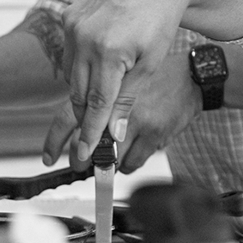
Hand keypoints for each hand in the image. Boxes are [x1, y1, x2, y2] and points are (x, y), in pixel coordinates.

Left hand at [42, 54, 199, 172]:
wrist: (193, 77)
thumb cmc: (158, 79)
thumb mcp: (125, 83)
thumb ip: (103, 103)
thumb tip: (82, 131)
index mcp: (105, 93)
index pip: (69, 117)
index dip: (55, 140)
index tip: (49, 157)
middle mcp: (117, 107)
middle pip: (88, 145)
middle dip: (84, 161)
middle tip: (83, 165)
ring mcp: (136, 121)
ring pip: (111, 159)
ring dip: (113, 161)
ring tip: (122, 150)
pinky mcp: (155, 133)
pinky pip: (133, 163)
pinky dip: (131, 162)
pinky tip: (139, 149)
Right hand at [61, 0, 197, 160]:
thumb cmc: (160, 22)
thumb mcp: (150, 64)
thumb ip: (127, 99)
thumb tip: (113, 133)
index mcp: (109, 52)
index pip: (95, 103)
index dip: (89, 132)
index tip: (86, 154)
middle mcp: (85, 37)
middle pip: (78, 91)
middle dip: (83, 117)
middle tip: (86, 140)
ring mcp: (73, 23)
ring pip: (71, 73)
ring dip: (82, 90)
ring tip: (95, 103)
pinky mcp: (69, 14)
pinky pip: (69, 51)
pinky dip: (80, 64)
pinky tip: (94, 66)